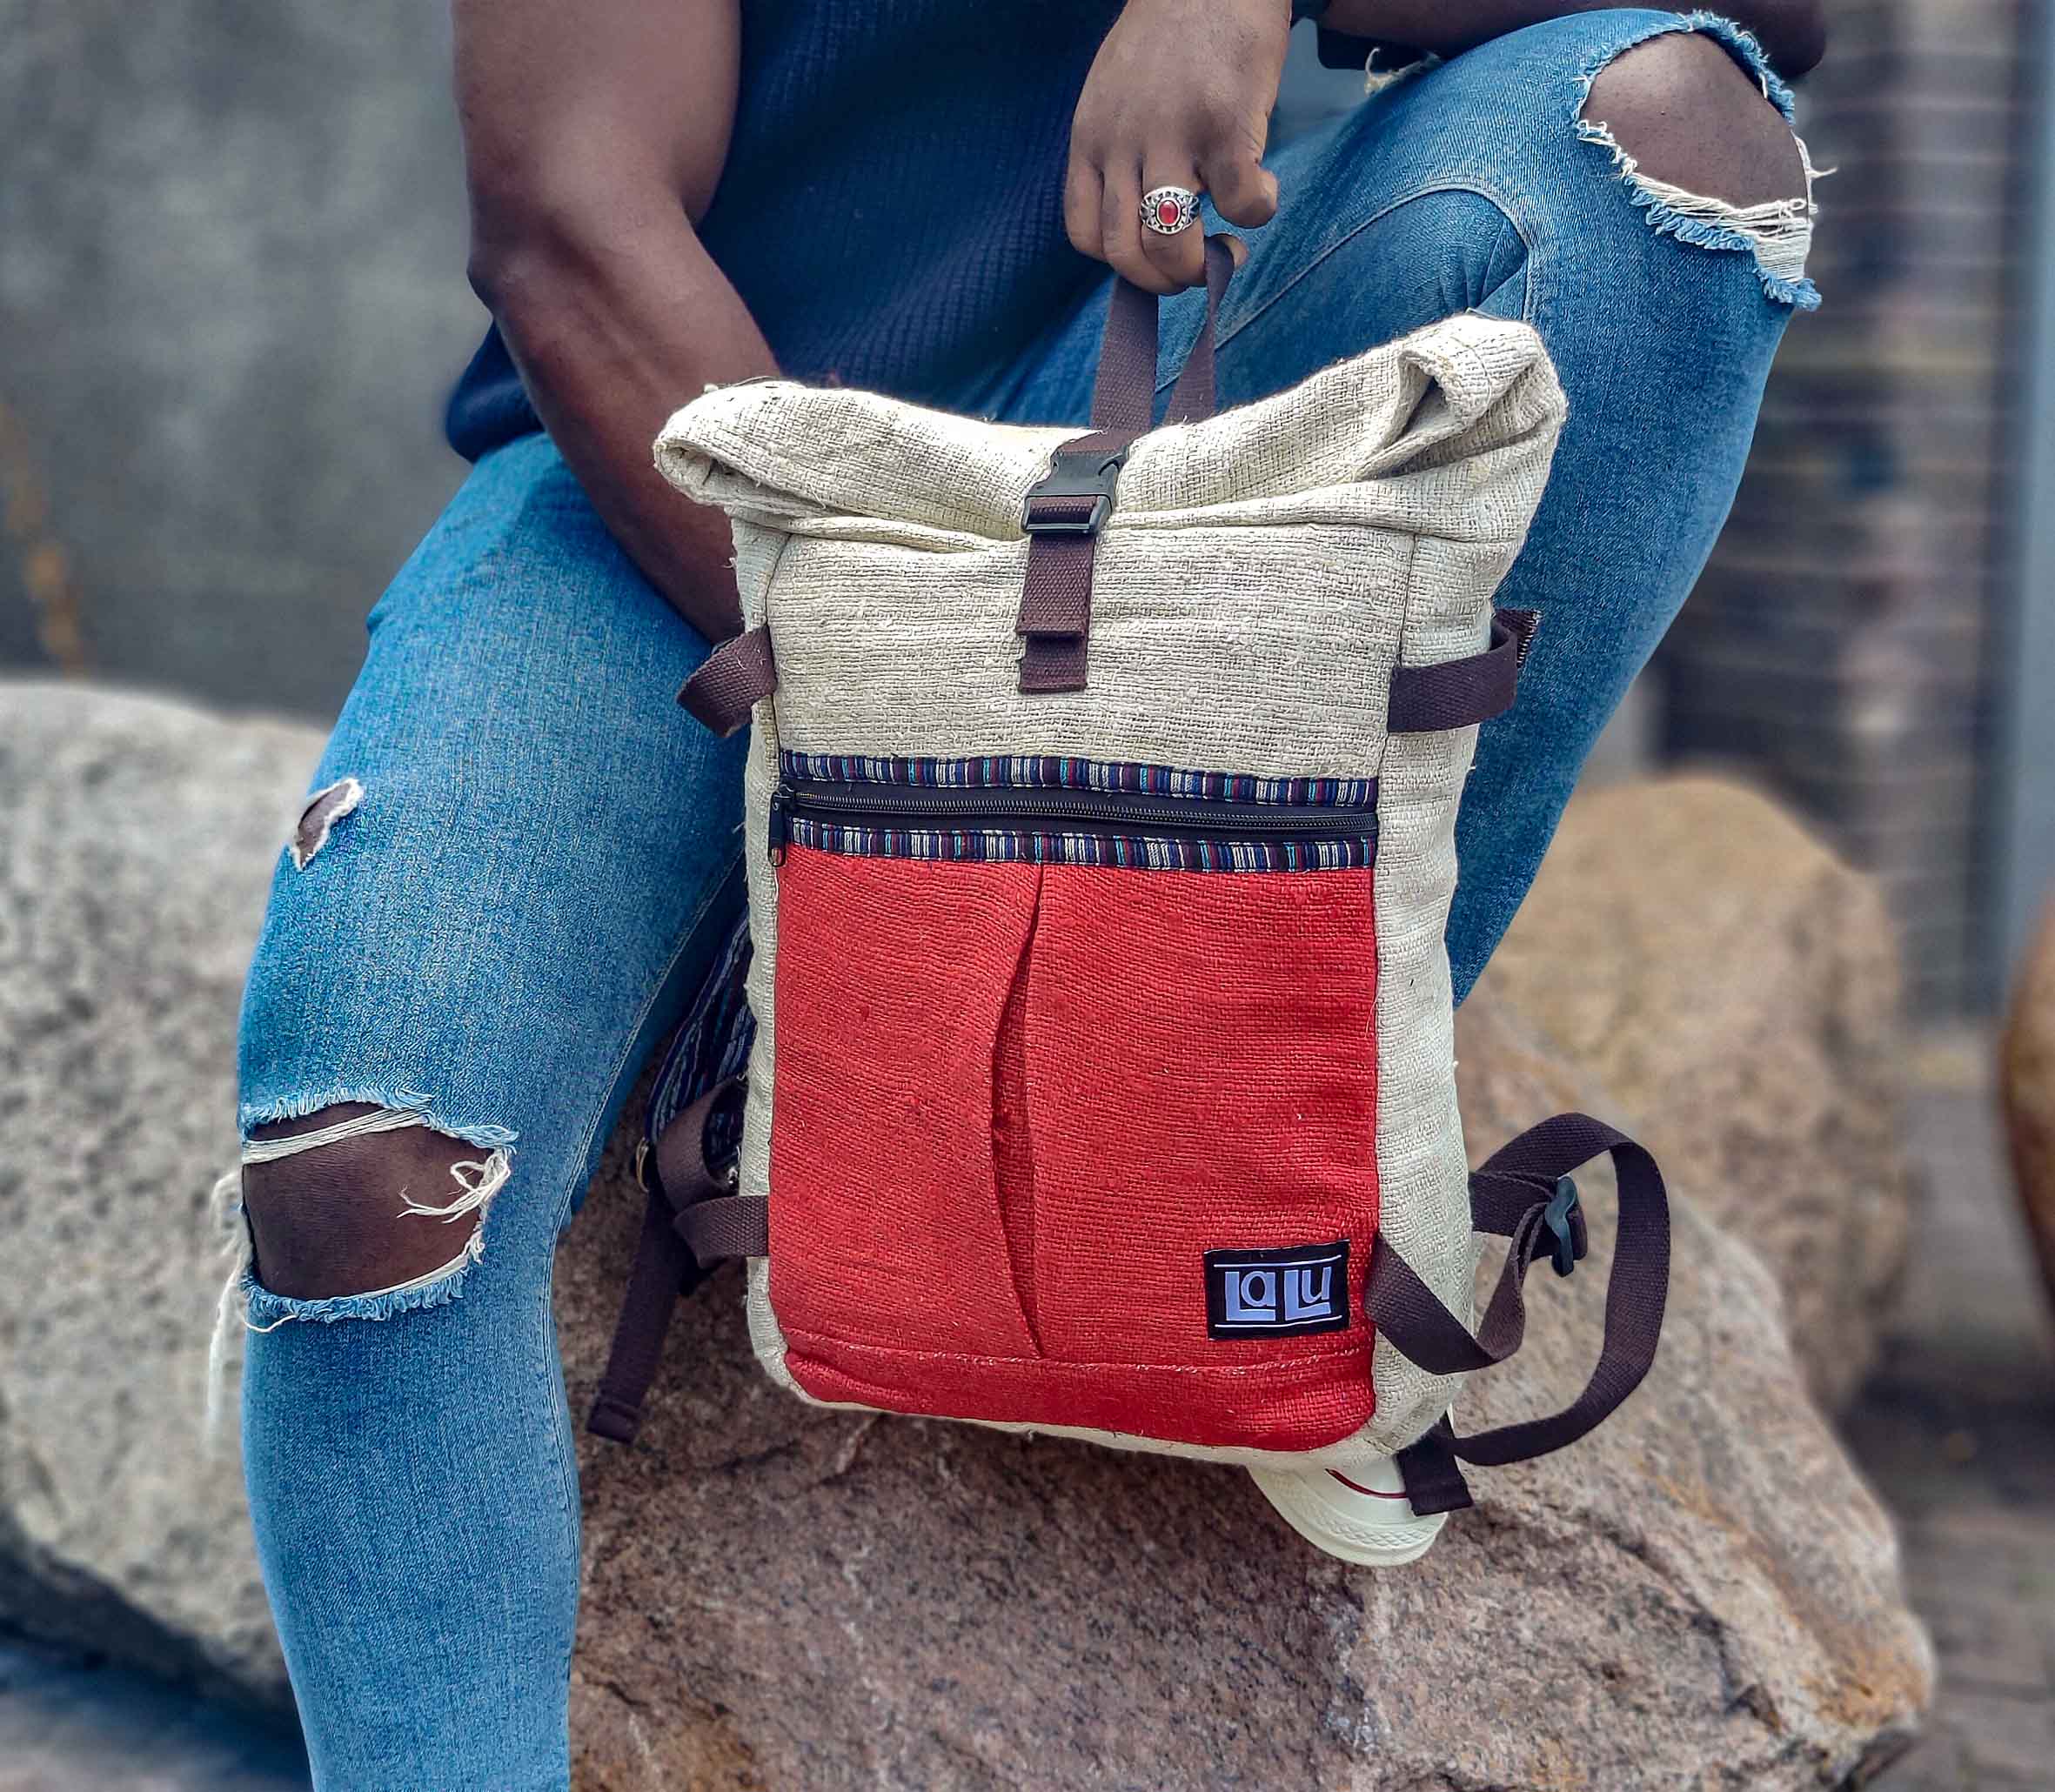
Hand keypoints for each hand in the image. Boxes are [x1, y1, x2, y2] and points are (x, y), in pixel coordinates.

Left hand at [1065, 0, 1287, 292]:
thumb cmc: (1174, 38)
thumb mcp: (1117, 95)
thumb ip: (1120, 151)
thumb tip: (1144, 218)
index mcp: (1091, 139)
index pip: (1084, 235)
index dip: (1121, 264)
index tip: (1154, 257)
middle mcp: (1122, 143)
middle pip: (1124, 253)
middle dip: (1163, 282)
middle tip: (1196, 270)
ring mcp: (1171, 136)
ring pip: (1170, 245)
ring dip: (1204, 267)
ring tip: (1230, 249)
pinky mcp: (1224, 126)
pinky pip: (1240, 205)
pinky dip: (1257, 213)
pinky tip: (1263, 190)